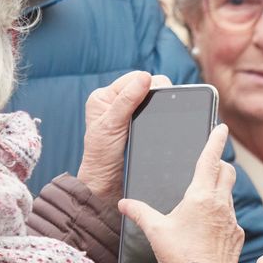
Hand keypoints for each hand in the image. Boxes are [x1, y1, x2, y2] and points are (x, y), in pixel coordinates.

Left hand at [77, 71, 172, 198]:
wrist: (108, 185)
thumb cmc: (102, 157)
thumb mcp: (111, 125)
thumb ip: (127, 100)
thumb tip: (145, 78)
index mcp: (104, 97)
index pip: (134, 78)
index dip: (148, 85)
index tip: (156, 100)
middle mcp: (116, 102)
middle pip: (146, 86)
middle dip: (154, 97)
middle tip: (154, 115)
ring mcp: (128, 114)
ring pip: (153, 99)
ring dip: (158, 107)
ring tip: (156, 121)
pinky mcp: (139, 125)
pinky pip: (155, 112)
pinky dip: (160, 116)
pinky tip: (160, 124)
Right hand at [118, 124, 243, 262]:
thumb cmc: (179, 255)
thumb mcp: (156, 230)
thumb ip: (139, 213)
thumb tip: (123, 204)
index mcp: (200, 195)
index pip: (210, 158)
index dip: (215, 140)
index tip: (222, 127)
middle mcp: (220, 203)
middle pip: (227, 171)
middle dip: (220, 164)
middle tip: (211, 164)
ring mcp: (231, 219)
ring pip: (229, 193)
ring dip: (221, 189)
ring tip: (205, 198)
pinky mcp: (237, 234)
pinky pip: (232, 216)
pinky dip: (222, 214)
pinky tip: (210, 226)